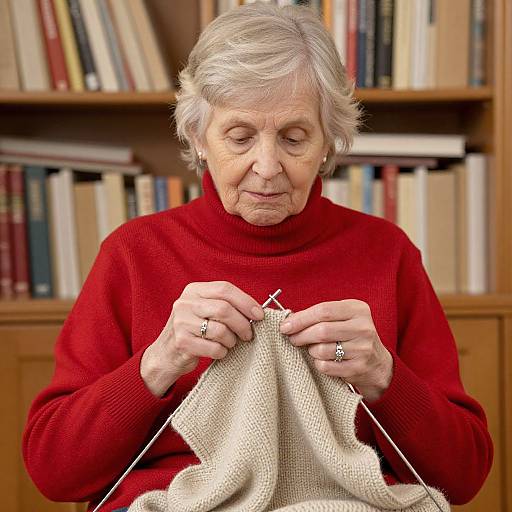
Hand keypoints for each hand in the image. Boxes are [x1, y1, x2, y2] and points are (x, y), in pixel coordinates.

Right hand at [141, 281, 263, 396]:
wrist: (166, 354)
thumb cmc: (194, 330)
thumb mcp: (204, 310)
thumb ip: (225, 305)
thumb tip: (257, 311)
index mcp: (193, 290)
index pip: (224, 289)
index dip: (245, 301)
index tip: (260, 314)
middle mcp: (185, 303)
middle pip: (224, 309)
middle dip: (243, 324)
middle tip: (249, 334)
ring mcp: (181, 323)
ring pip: (221, 330)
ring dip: (232, 340)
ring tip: (230, 343)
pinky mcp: (182, 343)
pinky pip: (214, 348)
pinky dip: (222, 352)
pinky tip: (219, 351)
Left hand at [279, 300, 392, 401]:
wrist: (378, 364)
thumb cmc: (351, 336)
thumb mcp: (342, 318)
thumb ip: (320, 316)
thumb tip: (289, 321)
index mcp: (358, 309)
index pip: (323, 310)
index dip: (300, 319)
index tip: (285, 326)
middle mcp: (363, 328)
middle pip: (321, 330)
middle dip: (301, 335)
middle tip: (292, 339)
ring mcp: (363, 349)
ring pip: (322, 350)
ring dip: (311, 351)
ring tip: (313, 350)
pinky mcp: (359, 368)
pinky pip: (326, 366)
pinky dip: (318, 364)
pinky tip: (322, 361)